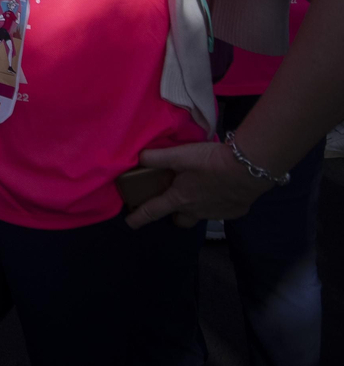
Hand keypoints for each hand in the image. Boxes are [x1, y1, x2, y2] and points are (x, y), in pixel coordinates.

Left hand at [125, 140, 275, 229]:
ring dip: (197, 207)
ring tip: (200, 190)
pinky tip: (222, 189)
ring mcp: (217, 213)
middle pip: (180, 221)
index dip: (139, 217)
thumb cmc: (210, 162)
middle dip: (174, 214)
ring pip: (201, 215)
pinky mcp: (236, 211)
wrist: (248, 169)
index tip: (129, 223)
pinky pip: (222, 210)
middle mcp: (196, 210)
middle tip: (173, 201)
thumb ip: (157, 157)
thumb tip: (139, 157)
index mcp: (179, 198)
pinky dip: (218, 202)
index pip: (153, 211)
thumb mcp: (179, 155)